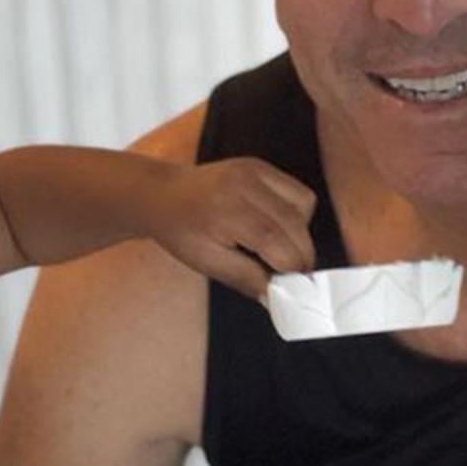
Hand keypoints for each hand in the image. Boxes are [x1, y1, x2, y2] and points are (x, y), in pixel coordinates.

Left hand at [143, 157, 316, 298]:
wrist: (163, 195)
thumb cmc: (181, 231)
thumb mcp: (207, 263)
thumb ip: (246, 279)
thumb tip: (280, 298)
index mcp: (225, 209)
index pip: (274, 240)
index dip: (290, 268)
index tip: (294, 290)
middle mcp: (243, 182)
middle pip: (294, 223)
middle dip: (302, 256)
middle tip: (294, 278)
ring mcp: (255, 170)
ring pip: (303, 206)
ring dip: (301, 234)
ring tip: (279, 250)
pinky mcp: (262, 167)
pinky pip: (297, 194)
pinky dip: (297, 216)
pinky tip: (277, 229)